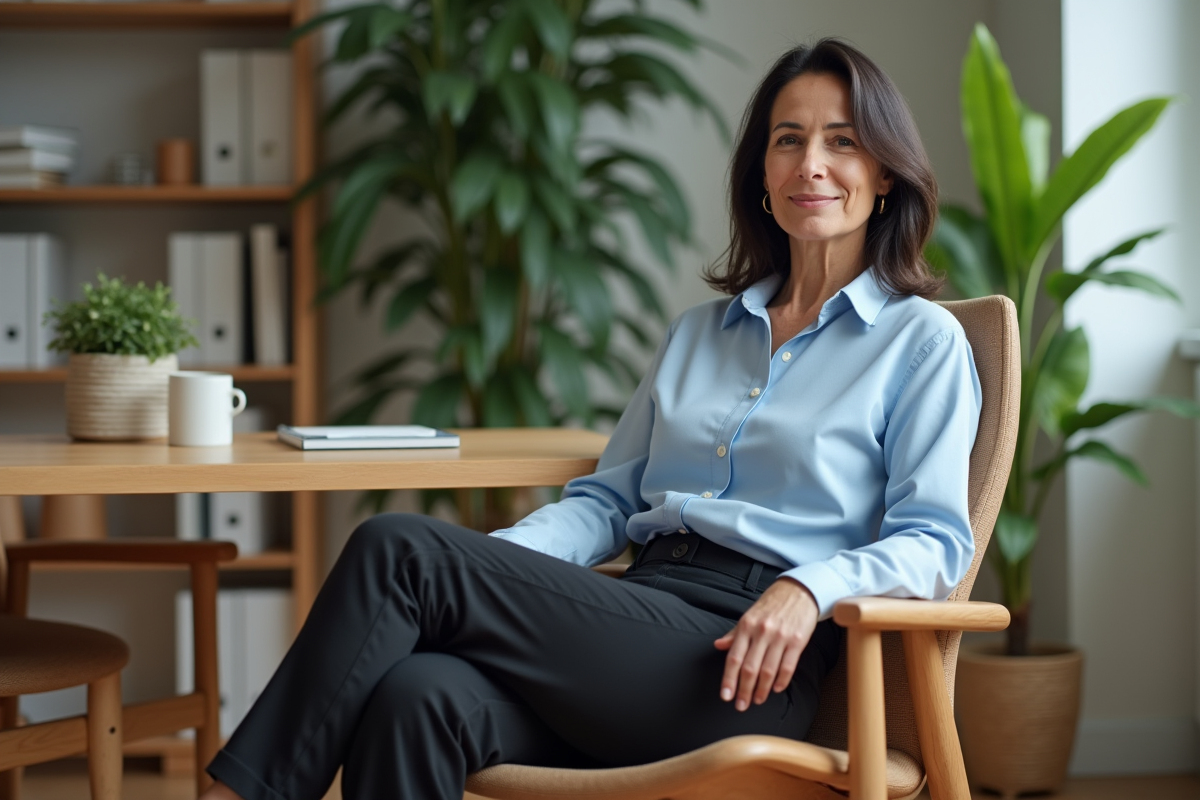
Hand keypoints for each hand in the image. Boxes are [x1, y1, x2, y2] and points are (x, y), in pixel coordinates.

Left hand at [714, 577, 818, 710]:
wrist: (798, 591)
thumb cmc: (771, 605)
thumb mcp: (749, 615)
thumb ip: (734, 633)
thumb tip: (718, 645)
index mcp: (746, 626)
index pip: (734, 658)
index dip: (728, 679)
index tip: (725, 696)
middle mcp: (761, 632)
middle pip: (750, 668)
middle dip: (744, 690)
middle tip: (741, 705)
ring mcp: (780, 637)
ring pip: (768, 670)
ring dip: (762, 690)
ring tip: (757, 701)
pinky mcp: (798, 641)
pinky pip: (788, 666)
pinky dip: (781, 681)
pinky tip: (775, 689)